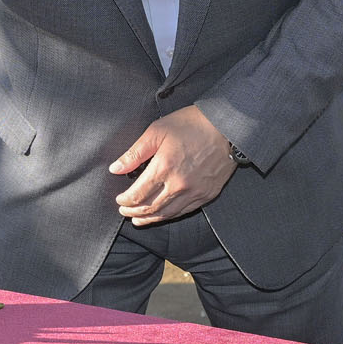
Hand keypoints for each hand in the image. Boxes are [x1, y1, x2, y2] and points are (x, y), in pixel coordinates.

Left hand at [110, 105, 236, 228]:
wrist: (227, 126)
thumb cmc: (191, 124)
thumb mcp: (157, 131)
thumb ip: (135, 153)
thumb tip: (115, 169)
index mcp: (164, 168)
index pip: (138, 194)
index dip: (125, 200)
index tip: (119, 200)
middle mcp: (179, 184)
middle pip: (151, 208)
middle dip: (134, 212)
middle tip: (124, 212)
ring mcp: (195, 192)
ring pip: (168, 213)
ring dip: (150, 219)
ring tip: (138, 219)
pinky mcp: (208, 194)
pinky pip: (185, 211)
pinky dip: (170, 215)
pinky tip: (163, 214)